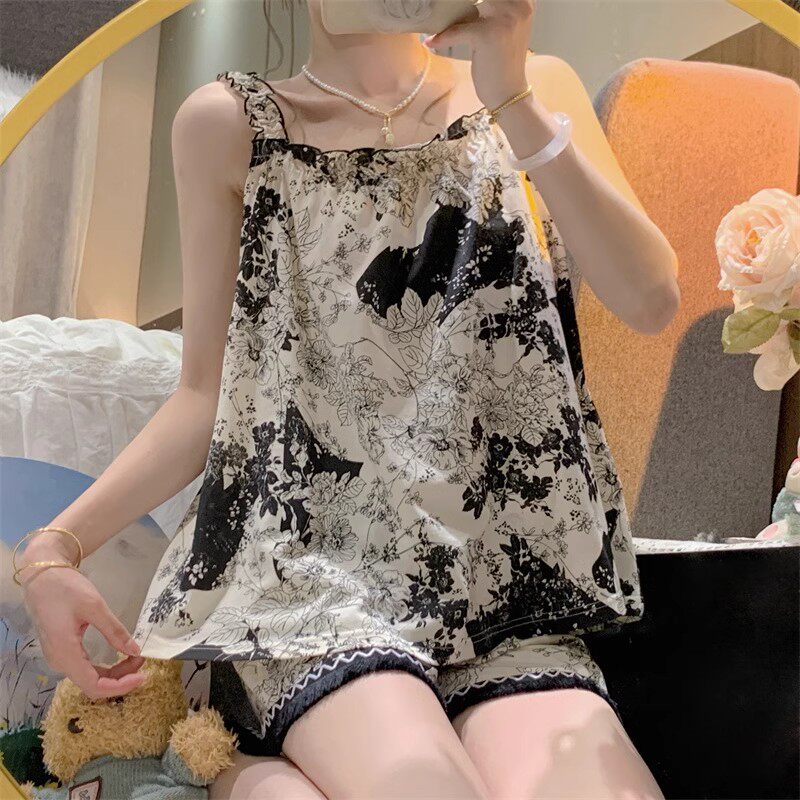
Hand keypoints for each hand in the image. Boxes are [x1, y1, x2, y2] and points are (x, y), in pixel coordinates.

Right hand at [18, 538, 144, 698]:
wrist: (42, 575)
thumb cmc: (65, 589)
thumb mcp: (94, 607)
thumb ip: (114, 631)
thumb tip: (135, 651)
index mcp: (66, 654)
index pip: (94, 686)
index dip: (120, 686)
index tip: (142, 676)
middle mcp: (60, 661)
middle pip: (93, 683)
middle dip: (121, 677)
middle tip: (143, 661)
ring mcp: (60, 656)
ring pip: (90, 676)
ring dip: (115, 672)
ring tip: (136, 657)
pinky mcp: (64, 649)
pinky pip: (86, 666)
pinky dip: (105, 665)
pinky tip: (121, 655)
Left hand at [423, 0, 534, 109]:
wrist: (508, 92)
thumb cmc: (502, 61)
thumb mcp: (504, 27)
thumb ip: (491, 8)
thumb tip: (461, 2)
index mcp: (524, 1)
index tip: (461, 3)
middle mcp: (519, 5)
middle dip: (459, 1)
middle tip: (443, 8)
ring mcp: (504, 19)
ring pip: (467, 3)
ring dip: (448, 12)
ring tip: (437, 18)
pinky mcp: (488, 35)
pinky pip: (459, 29)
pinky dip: (443, 37)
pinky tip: (431, 42)